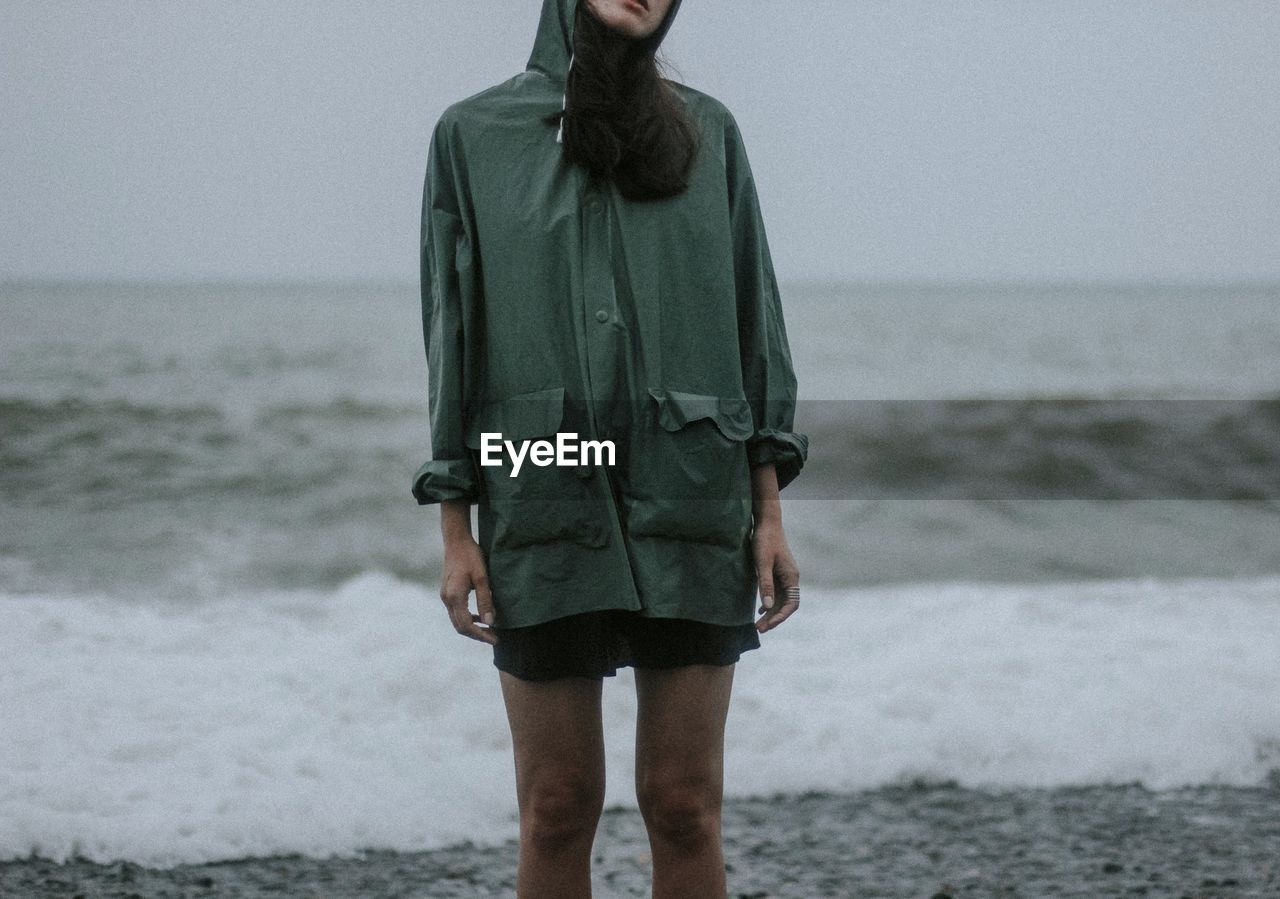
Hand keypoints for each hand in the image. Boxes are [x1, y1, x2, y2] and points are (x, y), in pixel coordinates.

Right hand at [440, 535, 496, 643]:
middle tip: (494, 637)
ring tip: (489, 629)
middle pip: (460, 626)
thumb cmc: (470, 556)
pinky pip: (456, 611)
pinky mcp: (447, 592)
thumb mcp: (482, 577)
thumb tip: (490, 622)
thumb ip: (485, 600)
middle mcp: (447, 599)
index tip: (495, 639)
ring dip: (472, 627)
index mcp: (454, 597)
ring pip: (457, 620)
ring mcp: (445, 596)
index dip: (481, 635)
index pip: (466, 625)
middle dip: (477, 634)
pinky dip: (468, 617)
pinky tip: (480, 615)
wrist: (456, 541)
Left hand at [752, 517, 799, 633]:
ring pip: (780, 600)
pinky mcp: (778, 573)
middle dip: (774, 618)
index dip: (781, 616)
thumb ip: (766, 584)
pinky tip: (760, 609)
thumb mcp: (762, 563)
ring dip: (771, 612)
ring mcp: (785, 576)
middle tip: (759, 629)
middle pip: (786, 605)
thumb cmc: (765, 541)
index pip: (791, 604)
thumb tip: (768, 606)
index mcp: (791, 577)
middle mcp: (791, 578)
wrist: (767, 524)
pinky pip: (776, 593)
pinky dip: (769, 603)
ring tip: (758, 624)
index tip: (768, 625)